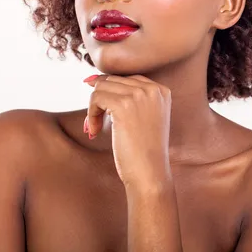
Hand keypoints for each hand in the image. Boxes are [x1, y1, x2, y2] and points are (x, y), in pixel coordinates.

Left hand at [83, 74, 172, 188]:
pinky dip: (90, 115)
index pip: (127, 79)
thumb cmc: (144, 151)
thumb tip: (91, 79)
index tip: (103, 112)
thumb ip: (128, 97)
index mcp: (161, 90)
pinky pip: (96, 98)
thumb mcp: (144, 117)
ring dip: (93, 108)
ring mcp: (139, 95)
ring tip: (95, 128)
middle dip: (100, 101)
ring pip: (101, 88)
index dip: (110, 94)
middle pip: (112, 81)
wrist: (150, 173)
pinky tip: (93, 131)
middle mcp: (152, 89)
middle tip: (96, 124)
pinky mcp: (123, 105)